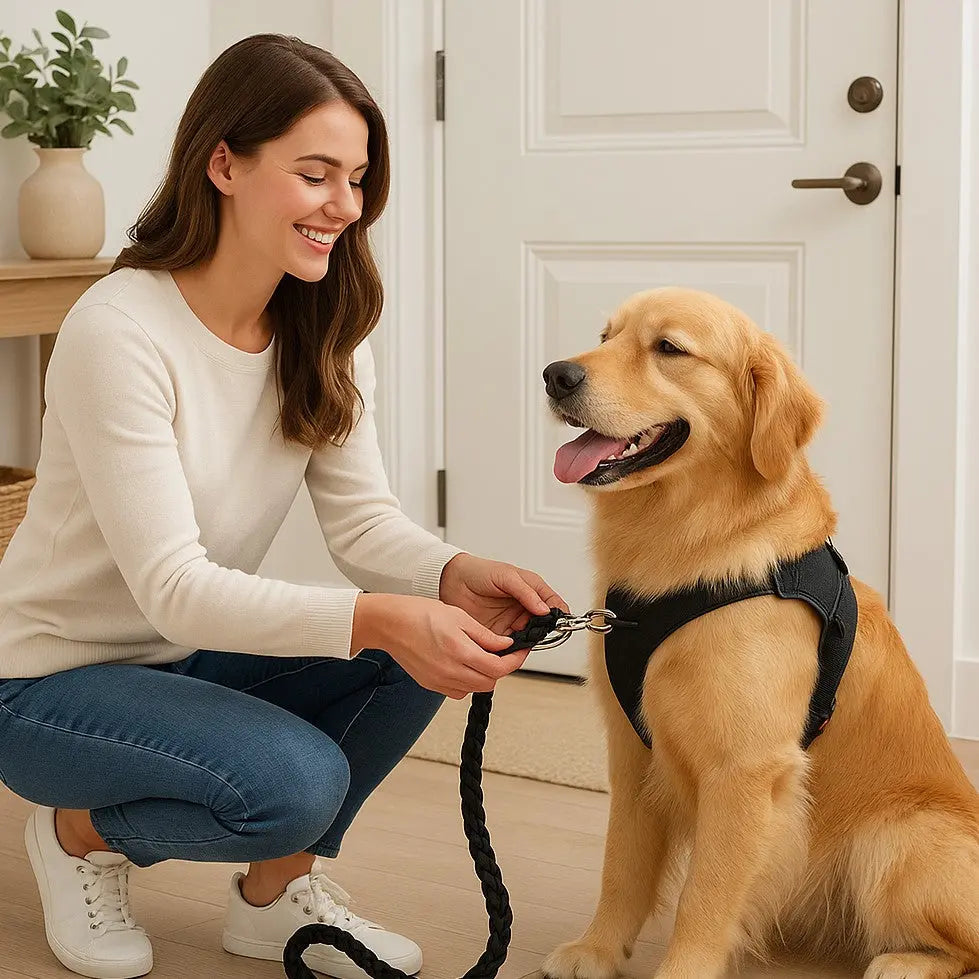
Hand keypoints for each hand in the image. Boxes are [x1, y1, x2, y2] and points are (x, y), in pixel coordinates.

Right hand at [351, 593, 532, 698]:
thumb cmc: (419, 614)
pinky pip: (458, 690)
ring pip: (474, 689)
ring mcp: (439, 681)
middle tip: (503, 653)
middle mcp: (450, 672)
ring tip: (482, 656)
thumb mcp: (459, 616)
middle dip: (500, 669)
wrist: (389, 624)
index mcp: (460, 652)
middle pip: (489, 682)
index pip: (498, 668)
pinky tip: (463, 663)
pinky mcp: (430, 684)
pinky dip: (467, 681)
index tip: (520, 651)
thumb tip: (506, 645)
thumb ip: (485, 635)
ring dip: (484, 676)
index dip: (515, 661)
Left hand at [439, 553, 569, 635]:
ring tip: (519, 639)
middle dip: (542, 631)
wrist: (450, 581)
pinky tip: (509, 647)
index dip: (558, 614)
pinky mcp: (497, 635)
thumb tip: (545, 609)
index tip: (559, 623)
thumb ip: (527, 592)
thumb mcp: (506, 576)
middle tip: (534, 632)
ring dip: (527, 641)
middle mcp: (524, 608)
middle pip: (543, 625)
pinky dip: (512, 650)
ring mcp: (511, 622)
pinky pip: (510, 646)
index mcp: (531, 591)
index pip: (553, 604)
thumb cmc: (478, 572)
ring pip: (528, 638)